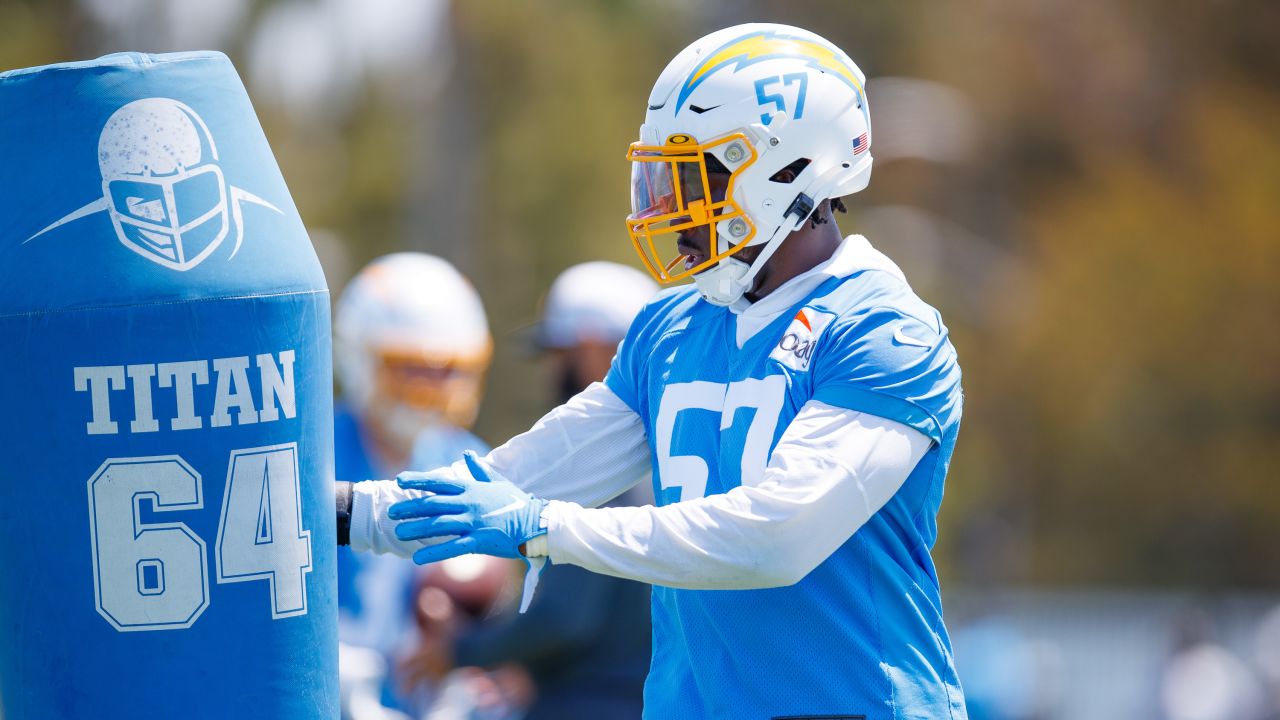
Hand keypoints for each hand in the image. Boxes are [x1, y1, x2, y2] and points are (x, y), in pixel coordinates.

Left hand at [389, 451, 547, 564]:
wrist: (535, 523)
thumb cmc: (517, 502)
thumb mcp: (498, 482)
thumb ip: (478, 470)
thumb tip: (467, 453)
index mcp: (471, 488)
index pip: (439, 482)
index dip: (418, 481)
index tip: (399, 481)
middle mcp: (469, 503)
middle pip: (433, 504)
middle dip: (410, 508)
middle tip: (392, 512)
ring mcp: (473, 522)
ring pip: (438, 525)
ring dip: (417, 528)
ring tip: (399, 532)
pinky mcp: (479, 540)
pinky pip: (452, 547)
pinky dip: (434, 553)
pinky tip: (417, 559)